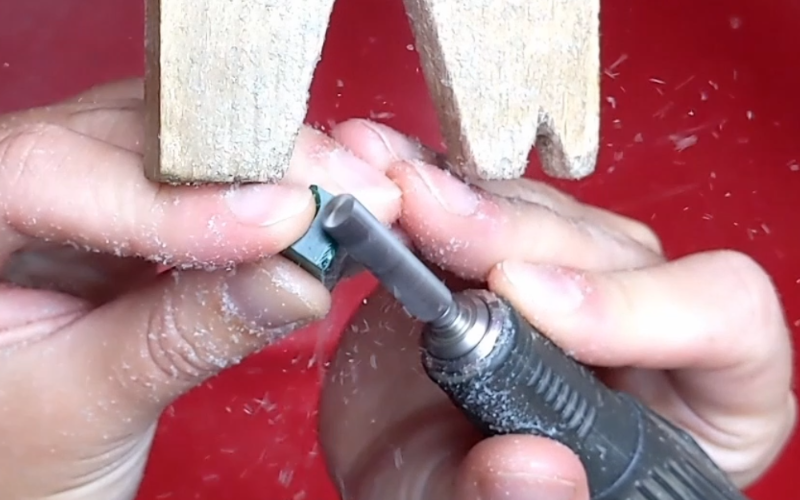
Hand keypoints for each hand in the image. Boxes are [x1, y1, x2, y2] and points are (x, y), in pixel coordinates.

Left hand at [0, 80, 402, 498]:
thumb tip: (295, 280)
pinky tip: (315, 205)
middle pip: (132, 134)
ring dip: (269, 166)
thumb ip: (183, 334)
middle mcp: (10, 178)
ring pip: (175, 140)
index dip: (173, 193)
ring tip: (345, 193)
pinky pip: (199, 174)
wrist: (17, 465)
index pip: (51, 171)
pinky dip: (262, 189)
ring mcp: (77, 184)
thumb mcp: (89, 402)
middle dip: (248, 163)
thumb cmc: (11, 453)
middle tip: (345, 190)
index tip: (278, 219)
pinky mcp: (128, 202)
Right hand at [318, 122, 796, 498]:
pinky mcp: (506, 244)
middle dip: (510, 230)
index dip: (625, 299)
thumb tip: (532, 464)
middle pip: (611, 247)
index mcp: (698, 394)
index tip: (517, 293)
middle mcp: (646, 318)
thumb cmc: (470, 490)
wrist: (411, 459)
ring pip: (542, 209)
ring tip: (393, 188)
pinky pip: (482, 196)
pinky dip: (428, 179)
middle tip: (427, 215)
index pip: (719, 315)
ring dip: (462, 196)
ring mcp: (575, 273)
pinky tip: (386, 165)